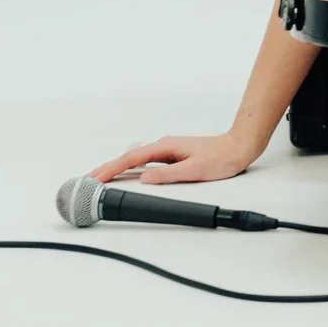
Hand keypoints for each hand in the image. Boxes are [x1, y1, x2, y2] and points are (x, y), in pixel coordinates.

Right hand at [91, 131, 261, 187]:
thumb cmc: (221, 157)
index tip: (96, 177)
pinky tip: (127, 175)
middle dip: (108, 168)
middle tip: (89, 180)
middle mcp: (164, 146)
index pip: (132, 159)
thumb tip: (145, 179)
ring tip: (101, 178)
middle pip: (129, 158)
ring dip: (118, 169)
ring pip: (136, 161)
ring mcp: (167, 151)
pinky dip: (131, 169)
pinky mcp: (172, 157)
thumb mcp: (193, 169)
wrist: (238, 148)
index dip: (112, 169)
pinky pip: (145, 163)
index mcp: (165, 147)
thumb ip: (168, 175)